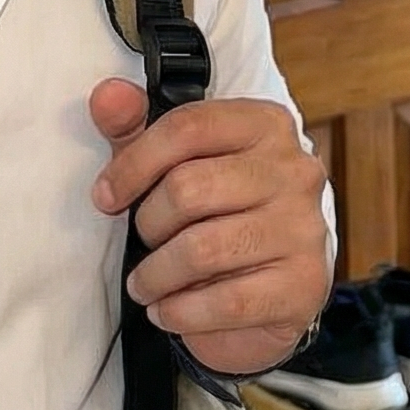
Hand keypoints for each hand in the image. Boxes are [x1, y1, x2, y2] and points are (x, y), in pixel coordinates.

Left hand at [89, 78, 330, 377]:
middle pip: (189, 189)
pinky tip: (169, 311)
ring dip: (156, 276)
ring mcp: (303, 228)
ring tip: (146, 284)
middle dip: (148, 225)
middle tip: (141, 243)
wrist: (279, 280)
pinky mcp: (303, 285)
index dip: (133, 163)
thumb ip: (136, 127)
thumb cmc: (222, 211)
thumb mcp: (177, 162)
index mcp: (266, 125)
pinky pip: (225, 303)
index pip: (187, 127)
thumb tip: (106, 96)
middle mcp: (294, 170)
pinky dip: (181, 313)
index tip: (106, 196)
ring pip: (201, 250)